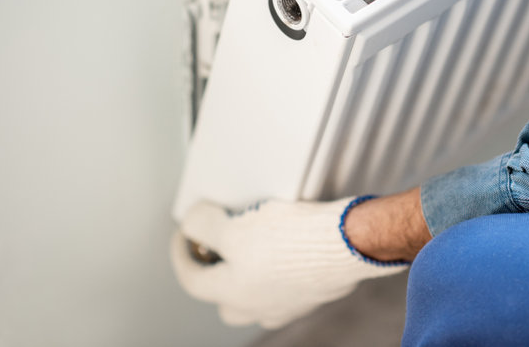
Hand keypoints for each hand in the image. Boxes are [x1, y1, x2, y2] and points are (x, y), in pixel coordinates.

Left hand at [170, 198, 407, 328]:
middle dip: (217, 271)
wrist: (347, 243)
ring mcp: (288, 303)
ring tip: (254, 243)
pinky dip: (280, 268)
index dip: (181, 253)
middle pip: (224, 295)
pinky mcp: (314, 292)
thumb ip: (205, 226)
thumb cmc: (295, 240)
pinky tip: (287, 247)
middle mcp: (259, 306)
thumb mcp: (236, 227)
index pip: (192, 279)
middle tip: (218, 244)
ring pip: (256, 292)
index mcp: (234, 294)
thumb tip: (193, 223)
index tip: (185, 233)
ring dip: (249, 272)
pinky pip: (287, 283)